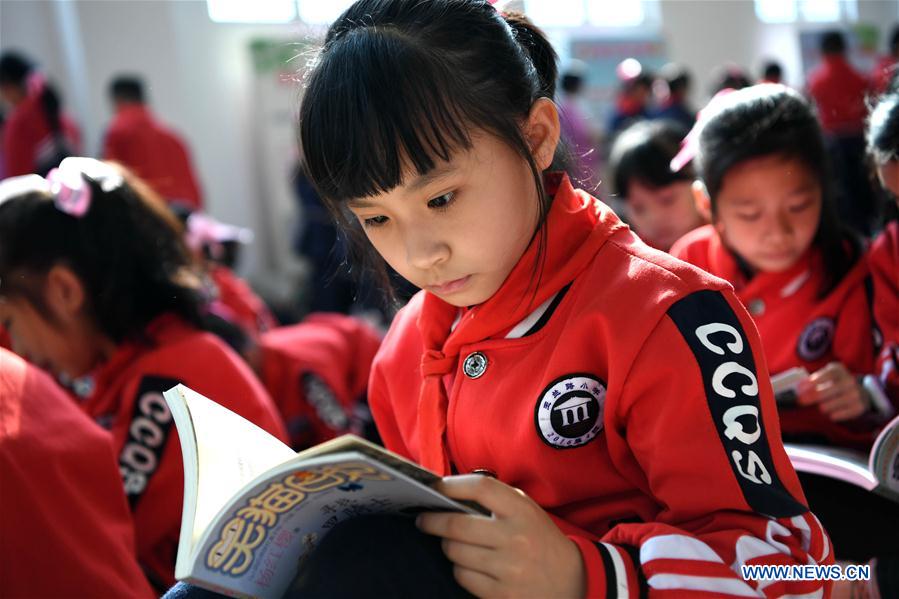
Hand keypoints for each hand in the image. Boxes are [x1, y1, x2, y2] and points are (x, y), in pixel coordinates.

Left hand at [416, 474, 584, 597]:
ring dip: (448, 547)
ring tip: (453, 543)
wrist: (571, 581)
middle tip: (424, 519)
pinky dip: (460, 569)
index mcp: (522, 512)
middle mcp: (515, 538)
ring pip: (455, 552)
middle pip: (457, 525)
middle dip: (432, 521)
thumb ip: (496, 500)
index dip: (451, 486)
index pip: (480, 488)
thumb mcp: (526, 511)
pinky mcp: (501, 594)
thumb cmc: (540, 540)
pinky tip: (469, 565)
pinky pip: (462, 577)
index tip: (435, 489)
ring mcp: (508, 569)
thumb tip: (450, 492)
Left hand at [797, 362, 868, 421]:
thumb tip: (798, 387)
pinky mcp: (859, 407)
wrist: (861, 393)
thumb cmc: (836, 383)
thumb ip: (813, 379)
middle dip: (810, 397)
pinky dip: (832, 415)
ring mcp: (855, 394)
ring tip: (821, 406)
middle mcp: (849, 381)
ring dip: (822, 407)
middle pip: (825, 391)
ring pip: (828, 405)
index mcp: (839, 370)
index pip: (826, 375)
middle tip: (801, 401)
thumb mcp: (827, 376)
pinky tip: (831, 413)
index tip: (800, 389)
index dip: (812, 382)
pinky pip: (838, 415)